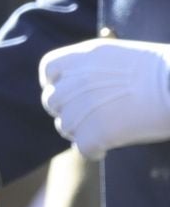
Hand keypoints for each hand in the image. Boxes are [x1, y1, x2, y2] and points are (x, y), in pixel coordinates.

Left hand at [39, 39, 169, 159]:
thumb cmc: (162, 70)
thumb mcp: (122, 56)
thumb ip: (96, 68)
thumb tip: (89, 86)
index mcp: (80, 57)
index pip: (49, 69)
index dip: (55, 82)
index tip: (68, 91)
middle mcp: (73, 81)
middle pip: (53, 101)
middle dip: (67, 109)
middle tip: (88, 117)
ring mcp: (80, 109)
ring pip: (65, 126)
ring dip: (79, 131)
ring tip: (101, 132)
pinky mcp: (94, 134)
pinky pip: (82, 148)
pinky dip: (92, 151)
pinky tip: (104, 150)